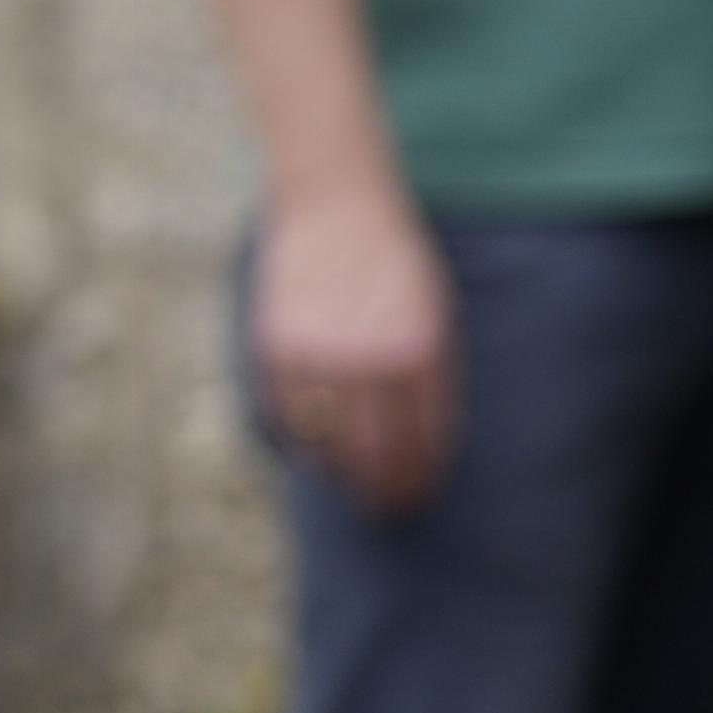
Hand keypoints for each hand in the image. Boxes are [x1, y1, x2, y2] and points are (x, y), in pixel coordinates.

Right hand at [253, 187, 458, 513]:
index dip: (420, 480)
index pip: (421, 445)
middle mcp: (366, 361)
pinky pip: (285, 417)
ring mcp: (316, 356)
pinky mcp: (275, 347)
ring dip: (339, 475)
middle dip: (382, 492)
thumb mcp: (437, 317)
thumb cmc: (397, 261)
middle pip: (373, 457)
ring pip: (325, 445)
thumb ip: (434, 381)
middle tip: (385, 509)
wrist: (336, 203)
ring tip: (349, 484)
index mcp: (417, 355)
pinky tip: (311, 449)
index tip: (418, 496)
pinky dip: (298, 442)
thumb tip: (431, 446)